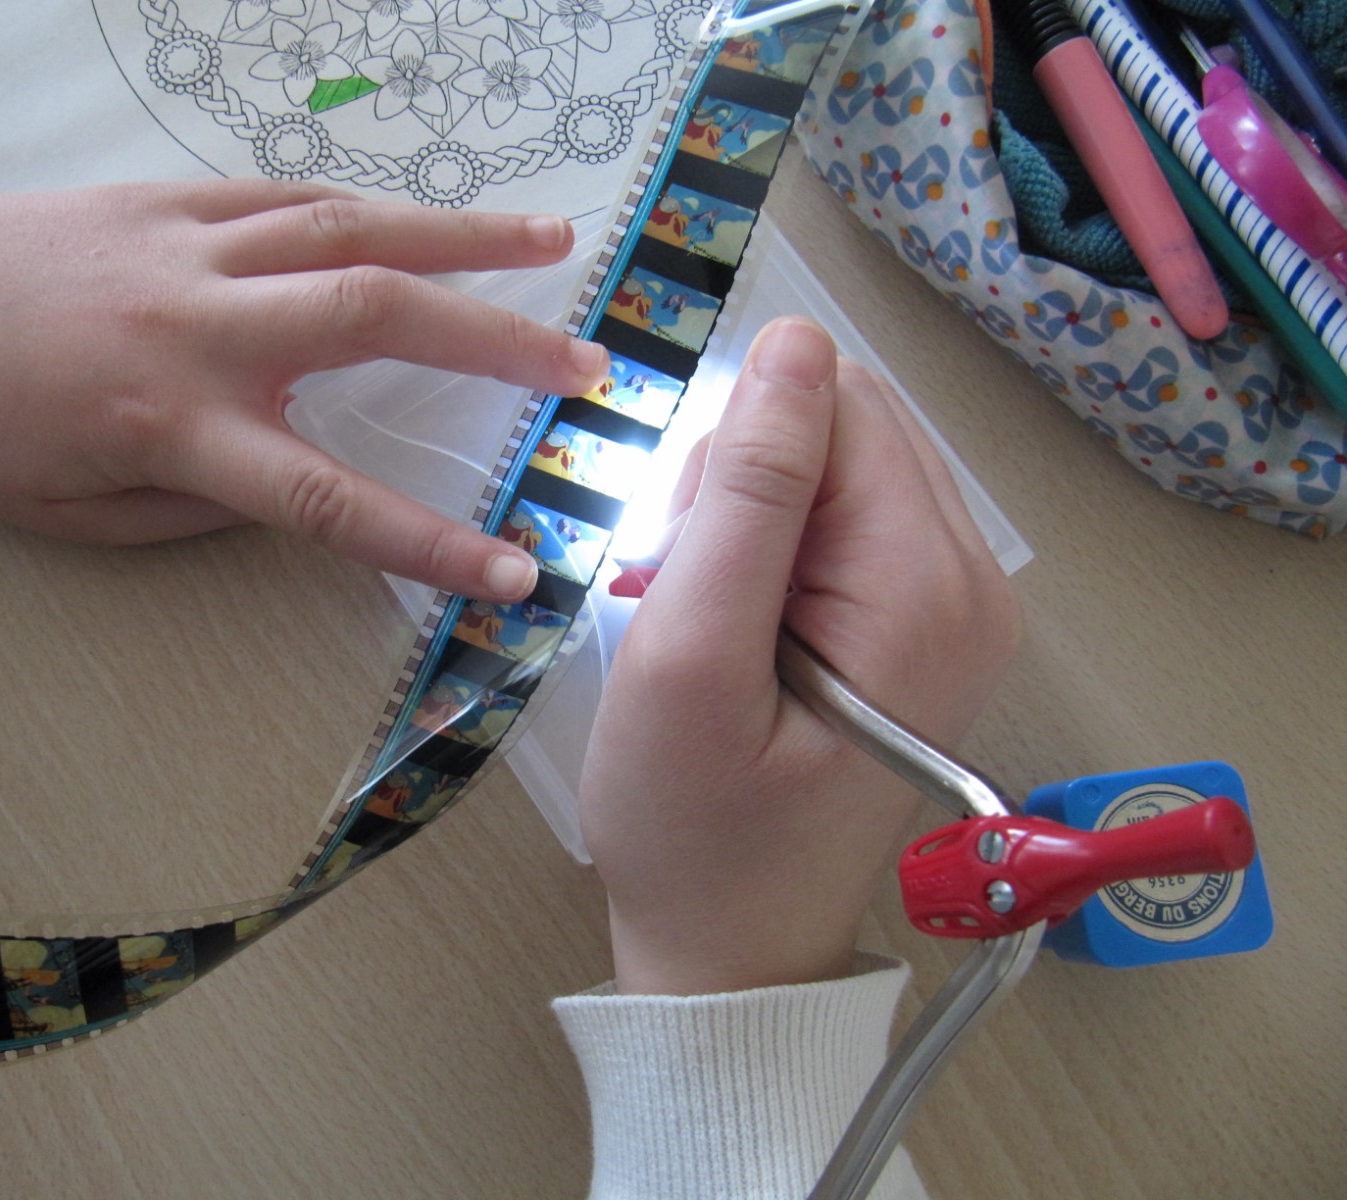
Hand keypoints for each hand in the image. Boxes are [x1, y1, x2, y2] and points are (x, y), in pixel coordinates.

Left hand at [0, 170, 608, 600]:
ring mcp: (187, 244)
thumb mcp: (79, 515)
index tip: (515, 572)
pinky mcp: (168, 196)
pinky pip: (291, 196)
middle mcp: (194, 324)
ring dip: (462, 235)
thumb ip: (202, 506)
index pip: (325, 494)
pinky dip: (372, 208)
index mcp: (167, 424)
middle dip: (496, 342)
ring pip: (350, 228)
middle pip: (373, 317)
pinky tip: (424, 219)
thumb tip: (292, 486)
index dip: (430, 539)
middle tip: (588, 362)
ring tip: (551, 238)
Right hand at [578, 318, 1020, 994]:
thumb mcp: (691, 654)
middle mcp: (973, 579)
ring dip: (754, 515)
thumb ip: (746, 492)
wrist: (731, 946)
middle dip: (746, 479)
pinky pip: (852, 520)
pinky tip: (742, 624)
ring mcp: (962, 604)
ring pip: (844, 465)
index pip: (836, 403)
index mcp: (925, 582)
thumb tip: (797, 340)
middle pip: (850, 426)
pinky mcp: (932, 623)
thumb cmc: (690, 822)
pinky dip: (779, 550)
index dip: (737, 453)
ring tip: (712, 619)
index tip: (684, 555)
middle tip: (692, 594)